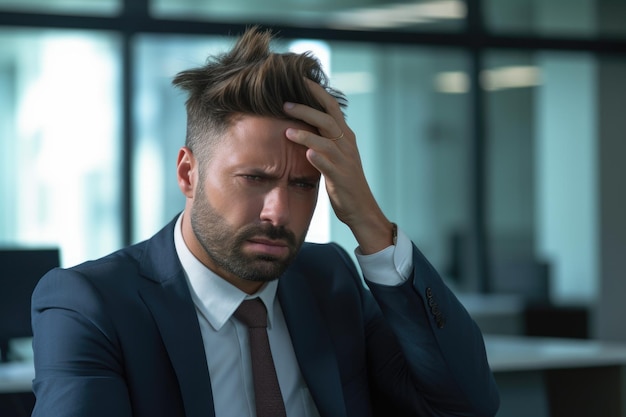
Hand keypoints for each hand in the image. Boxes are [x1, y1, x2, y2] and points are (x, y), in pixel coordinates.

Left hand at [283, 79, 392, 253]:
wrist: (361, 209)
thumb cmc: (344, 182)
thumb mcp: (335, 157)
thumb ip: (323, 140)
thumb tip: (303, 126)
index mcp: (345, 137)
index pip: (331, 107)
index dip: (316, 92)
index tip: (298, 81)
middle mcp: (347, 145)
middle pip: (328, 119)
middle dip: (306, 109)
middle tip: (284, 104)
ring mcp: (345, 161)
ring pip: (326, 141)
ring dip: (306, 134)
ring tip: (287, 131)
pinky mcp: (341, 178)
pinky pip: (329, 166)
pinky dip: (318, 159)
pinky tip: (306, 154)